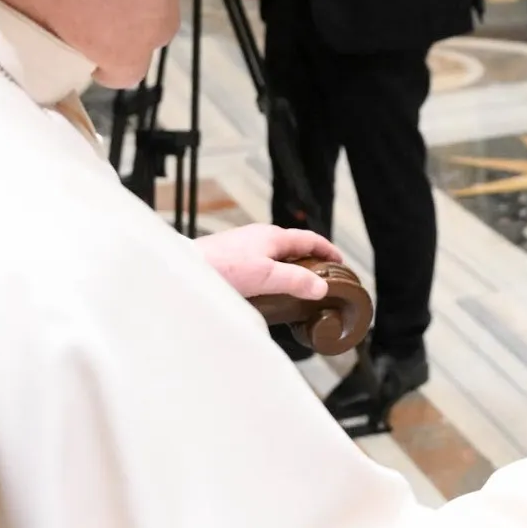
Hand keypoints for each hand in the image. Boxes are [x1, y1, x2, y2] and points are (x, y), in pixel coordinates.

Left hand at [195, 222, 341, 298]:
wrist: (187, 269)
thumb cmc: (221, 267)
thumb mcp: (267, 276)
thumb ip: (296, 280)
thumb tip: (320, 287)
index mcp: (273, 236)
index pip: (310, 239)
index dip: (328, 250)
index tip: (340, 262)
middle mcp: (260, 237)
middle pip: (294, 247)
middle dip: (311, 261)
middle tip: (321, 279)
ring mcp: (245, 247)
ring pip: (276, 256)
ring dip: (291, 269)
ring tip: (297, 289)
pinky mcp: (232, 258)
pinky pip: (262, 264)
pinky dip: (273, 274)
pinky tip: (268, 291)